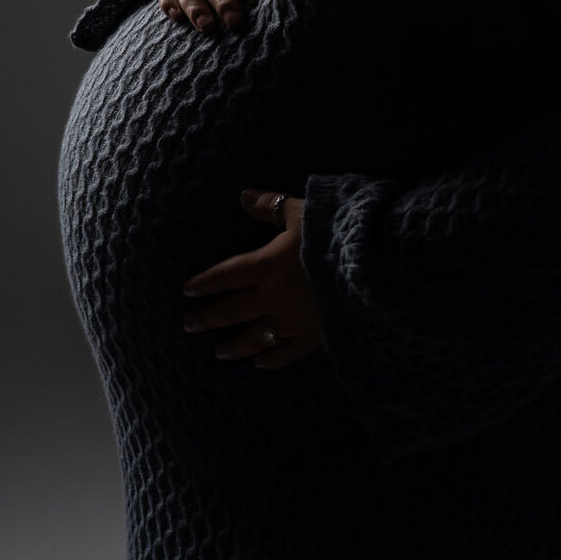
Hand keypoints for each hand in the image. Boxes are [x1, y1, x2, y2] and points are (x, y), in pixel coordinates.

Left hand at [181, 192, 324, 369]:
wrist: (372, 268)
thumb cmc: (337, 233)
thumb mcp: (303, 211)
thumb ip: (271, 206)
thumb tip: (243, 196)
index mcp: (268, 265)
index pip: (227, 275)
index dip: (206, 282)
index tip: (188, 290)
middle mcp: (274, 297)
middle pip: (234, 310)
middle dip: (210, 318)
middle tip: (190, 325)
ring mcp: (295, 321)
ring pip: (257, 338)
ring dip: (235, 345)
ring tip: (219, 352)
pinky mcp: (317, 336)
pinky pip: (289, 353)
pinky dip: (273, 359)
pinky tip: (261, 363)